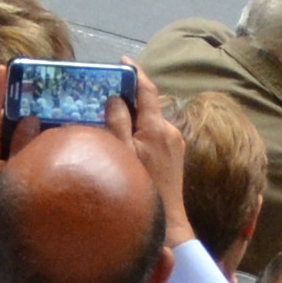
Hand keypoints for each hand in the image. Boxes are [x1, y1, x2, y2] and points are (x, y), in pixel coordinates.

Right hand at [112, 69, 195, 233]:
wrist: (167, 220)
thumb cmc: (141, 186)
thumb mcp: (122, 153)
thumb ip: (118, 123)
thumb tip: (115, 98)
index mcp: (156, 126)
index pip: (147, 90)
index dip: (135, 73)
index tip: (122, 61)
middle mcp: (170, 130)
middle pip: (149, 104)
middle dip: (130, 96)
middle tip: (106, 91)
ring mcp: (175, 143)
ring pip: (151, 119)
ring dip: (135, 115)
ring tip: (112, 115)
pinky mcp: (175, 154)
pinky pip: (155, 132)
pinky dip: (141, 128)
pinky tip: (127, 138)